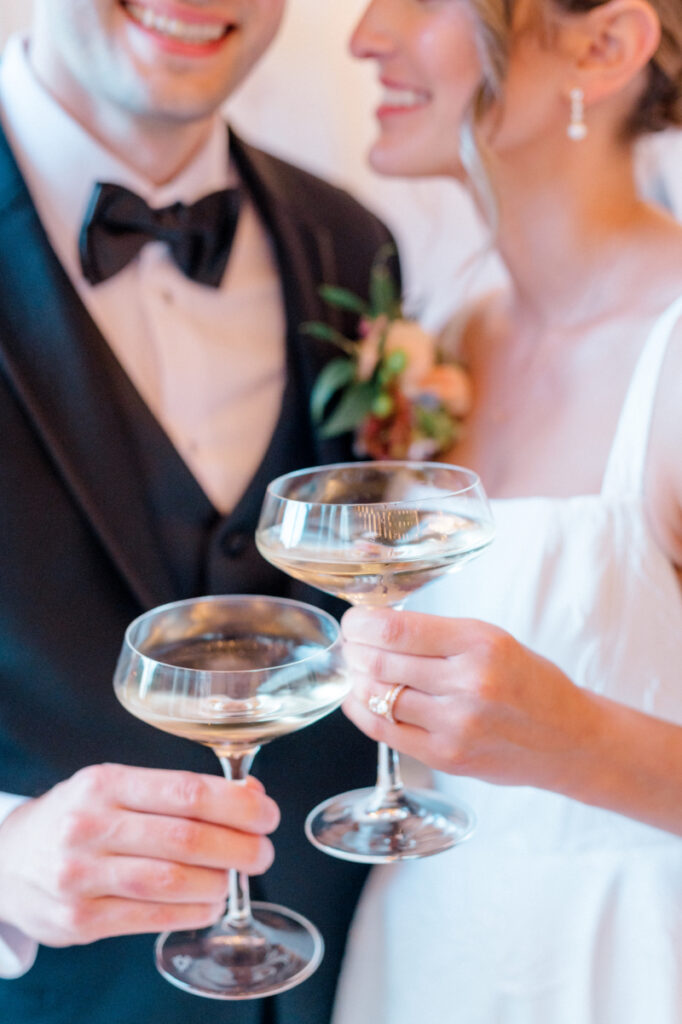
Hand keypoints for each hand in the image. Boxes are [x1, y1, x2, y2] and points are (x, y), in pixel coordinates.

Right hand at [0, 764, 278, 947]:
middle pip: (186, 838)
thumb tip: (250, 795)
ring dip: (219, 883)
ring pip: (172, 882)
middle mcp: (90, 826)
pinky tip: (210, 903)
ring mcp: (81, 876)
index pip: (186, 791)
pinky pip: (152, 917)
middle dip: (239, 847)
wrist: (7, 860)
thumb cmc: (78, 816)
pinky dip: (193, 912)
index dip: (238, 804)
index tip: (267, 814)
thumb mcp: (116, 786)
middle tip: (263, 851)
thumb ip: (177, 791)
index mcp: (105, 783)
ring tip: (235, 878)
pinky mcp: (79, 921)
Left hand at [341, 607, 601, 792]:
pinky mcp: (447, 757)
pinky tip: (359, 699)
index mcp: (481, 642)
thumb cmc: (529, 682)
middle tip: (350, 644)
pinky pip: (386, 732)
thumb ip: (437, 634)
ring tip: (356, 669)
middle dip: (354, 650)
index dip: (362, 624)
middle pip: (381, 662)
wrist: (570, 739)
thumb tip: (375, 625)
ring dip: (356, 680)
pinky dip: (362, 712)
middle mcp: (469, 682)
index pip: (397, 628)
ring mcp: (457, 724)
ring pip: (378, 697)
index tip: (354, 621)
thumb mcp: (493, 639)